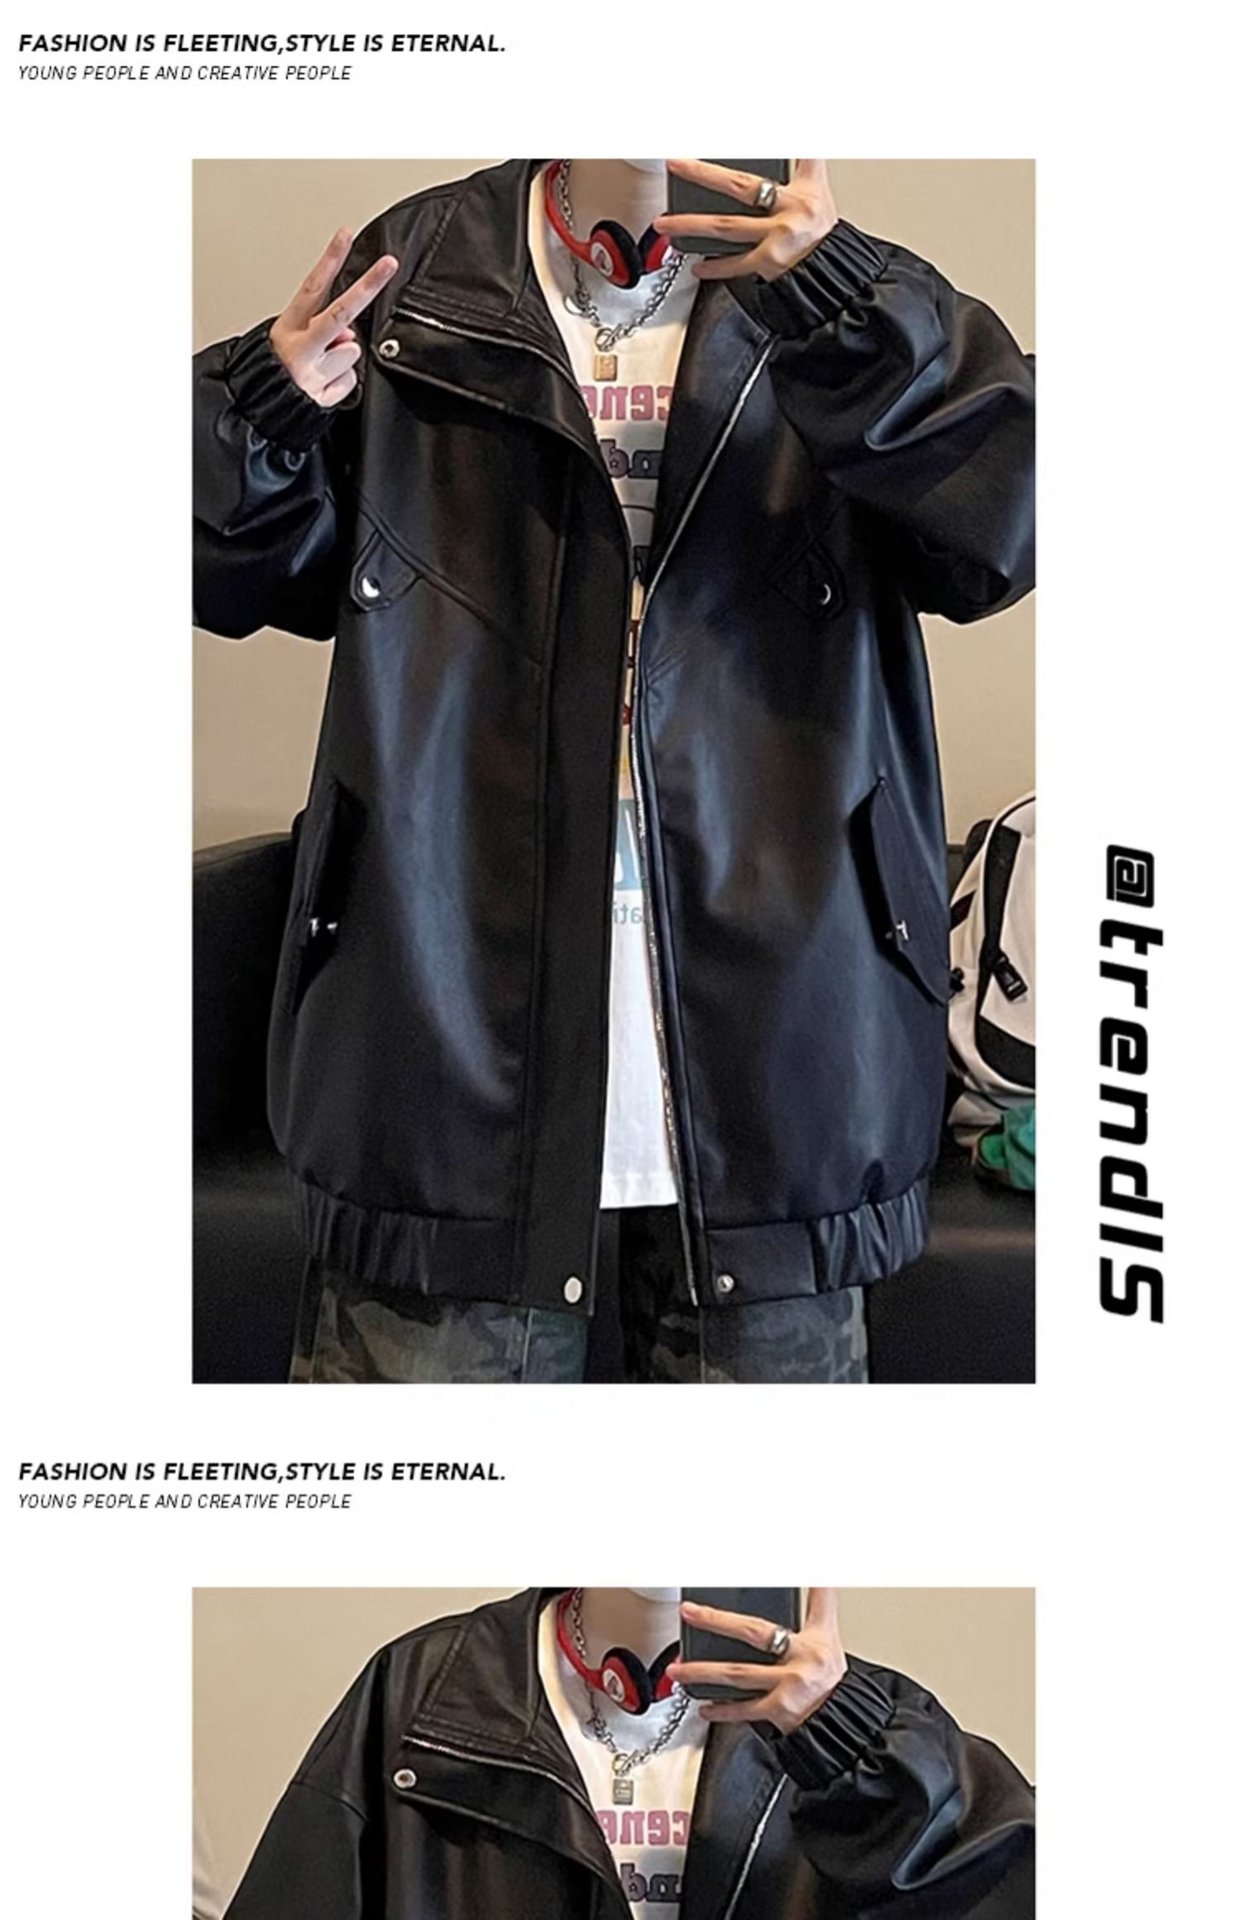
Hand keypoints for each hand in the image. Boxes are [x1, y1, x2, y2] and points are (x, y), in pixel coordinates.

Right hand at [269, 229, 399, 406]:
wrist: (260, 408)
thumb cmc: (278, 368)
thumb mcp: (292, 338)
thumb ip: (323, 327)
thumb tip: (348, 335)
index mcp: (289, 326)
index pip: (313, 286)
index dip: (330, 259)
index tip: (345, 234)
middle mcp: (300, 347)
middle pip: (341, 312)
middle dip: (367, 286)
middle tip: (389, 264)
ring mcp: (312, 372)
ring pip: (351, 352)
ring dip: (342, 362)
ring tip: (321, 369)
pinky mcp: (322, 396)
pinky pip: (349, 381)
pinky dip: (341, 384)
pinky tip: (323, 385)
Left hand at [652, 160, 837, 282]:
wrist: (834, 275)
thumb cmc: (822, 233)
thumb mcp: (818, 191)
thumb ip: (804, 163)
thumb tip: (797, 145)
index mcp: (800, 191)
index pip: (787, 155)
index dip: (768, 143)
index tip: (728, 137)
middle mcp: (788, 212)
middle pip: (739, 187)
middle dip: (704, 174)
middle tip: (676, 165)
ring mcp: (776, 239)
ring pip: (726, 227)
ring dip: (692, 225)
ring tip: (666, 223)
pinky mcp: (769, 264)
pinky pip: (735, 264)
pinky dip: (714, 266)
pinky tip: (695, 264)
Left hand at [666, 1588, 846, 1732]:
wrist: (842, 1726)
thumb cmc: (830, 1681)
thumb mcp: (829, 1640)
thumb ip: (817, 1606)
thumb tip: (816, 1577)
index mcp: (813, 1641)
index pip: (814, 1603)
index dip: (808, 1583)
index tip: (793, 1567)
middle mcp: (799, 1662)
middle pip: (753, 1634)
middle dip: (717, 1621)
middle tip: (689, 1612)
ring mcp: (787, 1689)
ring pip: (737, 1675)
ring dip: (703, 1672)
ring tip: (678, 1669)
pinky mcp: (779, 1713)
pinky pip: (744, 1710)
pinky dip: (722, 1710)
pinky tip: (702, 1707)